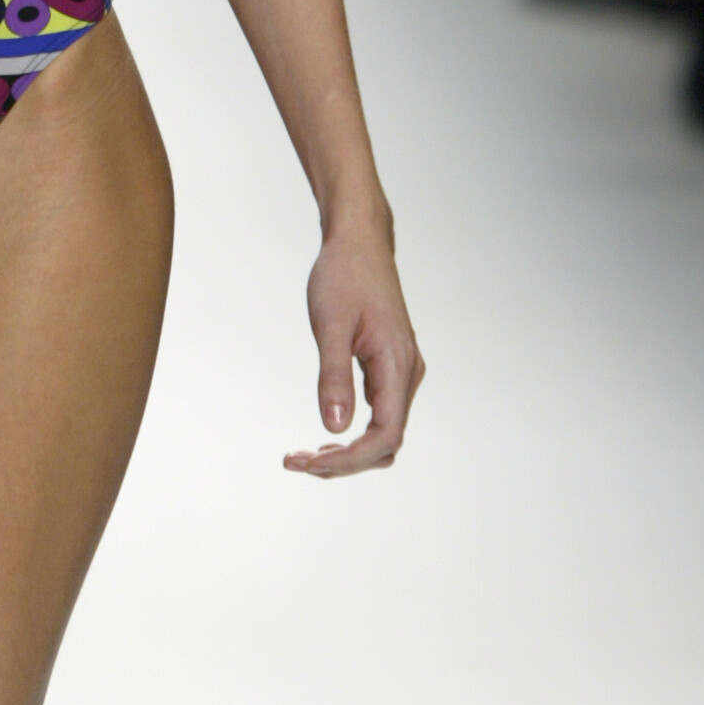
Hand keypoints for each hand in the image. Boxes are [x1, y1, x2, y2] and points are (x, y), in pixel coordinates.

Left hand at [284, 220, 423, 477]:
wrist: (359, 242)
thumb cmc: (343, 276)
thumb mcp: (331, 324)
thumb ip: (333, 376)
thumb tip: (334, 428)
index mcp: (397, 365)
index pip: (385, 436)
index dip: (349, 460)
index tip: (307, 463)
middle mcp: (407, 374)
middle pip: (387, 443)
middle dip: (344, 462)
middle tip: (296, 461)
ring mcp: (401, 371)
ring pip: (385, 432)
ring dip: (349, 451)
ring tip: (307, 455)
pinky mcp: (390, 366)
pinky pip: (380, 413)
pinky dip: (354, 432)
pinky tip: (327, 433)